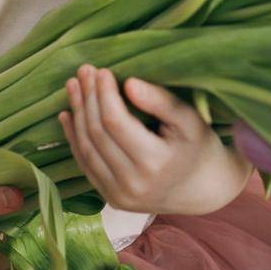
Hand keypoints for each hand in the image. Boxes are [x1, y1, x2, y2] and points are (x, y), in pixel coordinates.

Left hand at [59, 64, 251, 216]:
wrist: (202, 190)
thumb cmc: (198, 147)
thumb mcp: (189, 120)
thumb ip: (160, 101)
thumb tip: (128, 83)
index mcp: (155, 163)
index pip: (115, 122)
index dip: (103, 93)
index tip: (101, 70)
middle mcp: (133, 184)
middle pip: (97, 133)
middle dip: (87, 98)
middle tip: (83, 71)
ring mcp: (119, 196)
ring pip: (86, 148)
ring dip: (77, 114)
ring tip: (73, 86)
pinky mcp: (111, 199)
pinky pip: (85, 165)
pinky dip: (73, 138)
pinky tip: (68, 114)